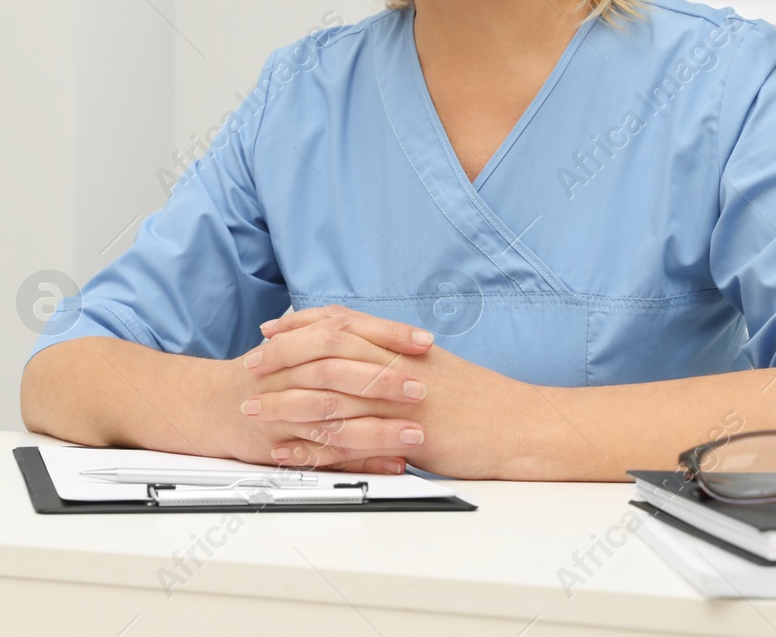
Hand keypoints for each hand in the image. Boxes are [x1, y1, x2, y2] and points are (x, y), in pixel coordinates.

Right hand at [208, 306, 434, 473]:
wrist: (213, 404)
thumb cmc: (265, 375)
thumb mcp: (294, 344)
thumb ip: (334, 337)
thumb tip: (393, 337)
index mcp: (297, 344)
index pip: (344, 329)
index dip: (385, 334)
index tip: (422, 342)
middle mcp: (288, 374)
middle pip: (336, 371)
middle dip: (382, 380)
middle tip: (419, 387)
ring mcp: (283, 411)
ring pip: (332, 418)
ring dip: (377, 427)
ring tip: (414, 433)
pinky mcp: (281, 445)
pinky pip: (324, 456)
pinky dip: (360, 460)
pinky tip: (391, 463)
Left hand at [250, 305, 523, 479]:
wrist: (523, 427)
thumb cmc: (486, 404)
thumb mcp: (440, 371)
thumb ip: (402, 362)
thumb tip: (372, 360)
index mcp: (403, 348)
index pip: (342, 323)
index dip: (303, 323)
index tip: (274, 328)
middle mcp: (397, 365)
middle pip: (326, 349)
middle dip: (282, 355)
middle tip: (251, 363)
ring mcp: (399, 399)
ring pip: (328, 392)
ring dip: (284, 401)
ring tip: (253, 410)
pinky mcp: (404, 433)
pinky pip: (348, 438)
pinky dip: (312, 445)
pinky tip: (288, 452)